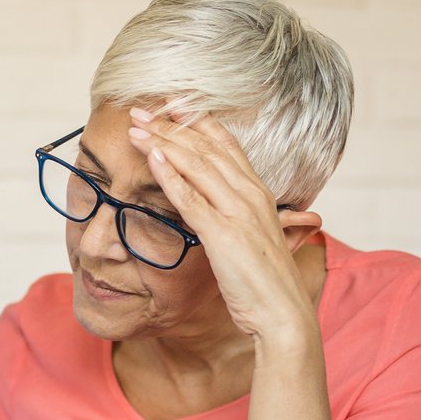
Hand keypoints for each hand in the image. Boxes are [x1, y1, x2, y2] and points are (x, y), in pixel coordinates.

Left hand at [126, 106, 321, 347]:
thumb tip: (213, 214)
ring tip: (137, 128)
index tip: (173, 105)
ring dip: (164, 142)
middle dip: (171, 125)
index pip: (226, 145)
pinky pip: (191, 198)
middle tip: (141, 109)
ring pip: (197, 165)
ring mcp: (239, 212)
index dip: (198, 121)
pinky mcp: (224, 234)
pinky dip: (170, 175)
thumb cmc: (266, 284)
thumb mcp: (253, 242)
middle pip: (207, 148)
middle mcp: (251, 195)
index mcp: (259, 194)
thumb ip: (236, 221)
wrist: (283, 313)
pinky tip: (152, 159)